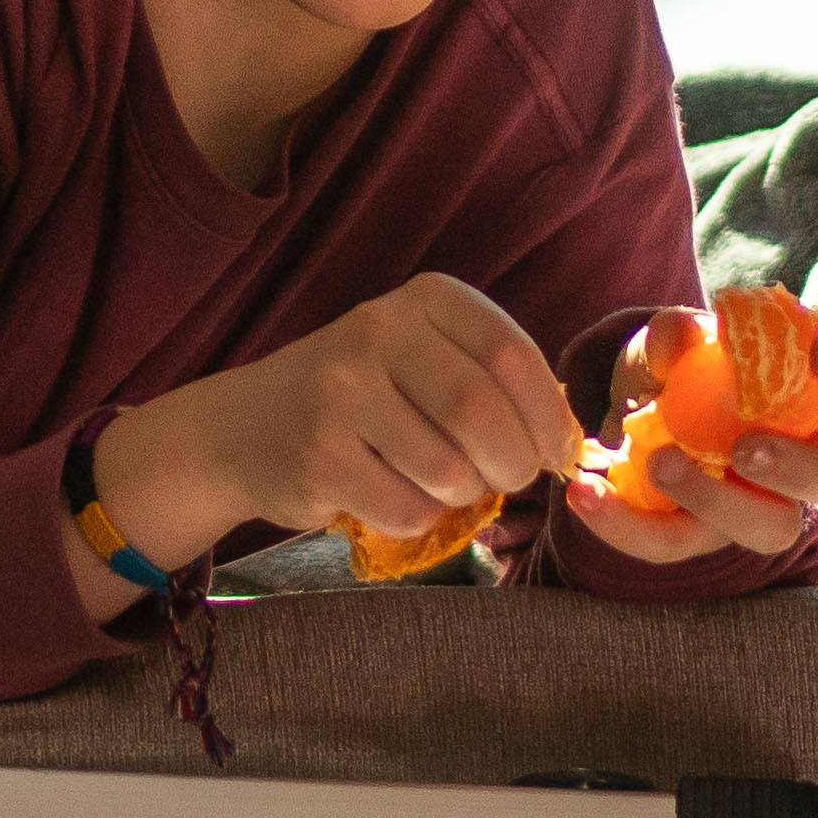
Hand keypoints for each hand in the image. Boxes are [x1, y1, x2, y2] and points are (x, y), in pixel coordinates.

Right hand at [92, 277, 581, 594]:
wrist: (244, 428)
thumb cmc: (364, 399)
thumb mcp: (427, 359)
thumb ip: (495, 383)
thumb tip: (574, 446)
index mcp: (424, 298)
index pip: (513, 358)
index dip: (548, 420)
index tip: (556, 455)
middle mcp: (378, 328)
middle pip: (484, 414)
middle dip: (512, 465)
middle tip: (505, 481)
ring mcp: (340, 390)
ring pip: (449, 471)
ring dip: (460, 495)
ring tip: (435, 482)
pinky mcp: (317, 453)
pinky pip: (406, 509)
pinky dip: (417, 519)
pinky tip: (387, 495)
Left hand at [553, 310, 817, 569]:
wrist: (631, 416)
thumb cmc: (679, 368)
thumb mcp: (671, 341)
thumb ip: (675, 334)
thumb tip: (675, 340)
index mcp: (812, 384)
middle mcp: (805, 452)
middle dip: (803, 468)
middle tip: (747, 449)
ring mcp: (760, 504)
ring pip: (770, 528)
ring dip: (716, 501)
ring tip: (658, 463)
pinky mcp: (700, 536)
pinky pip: (673, 543)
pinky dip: (625, 524)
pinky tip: (586, 494)